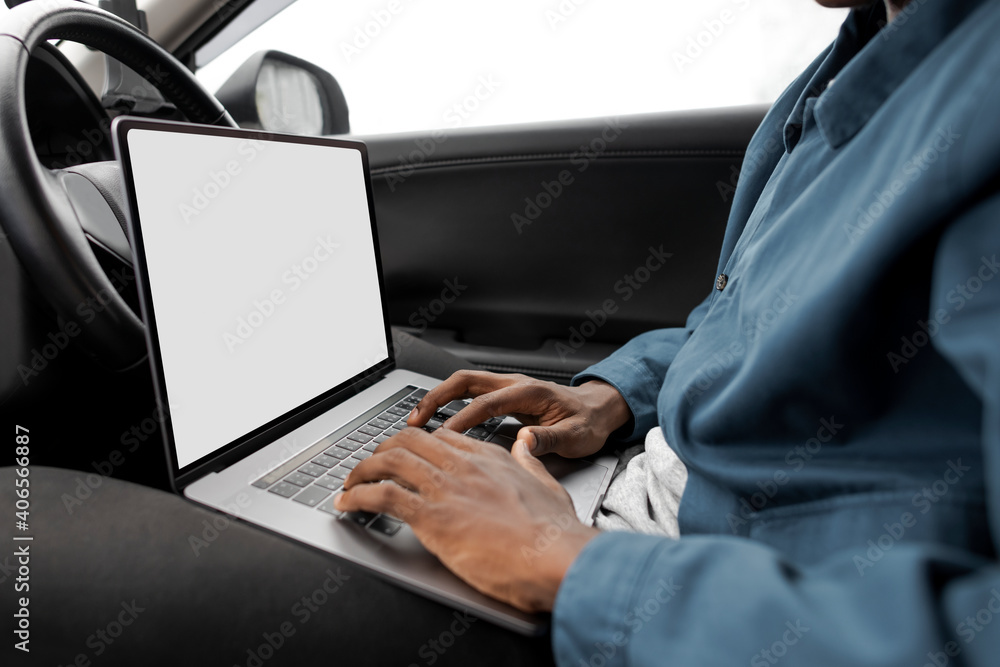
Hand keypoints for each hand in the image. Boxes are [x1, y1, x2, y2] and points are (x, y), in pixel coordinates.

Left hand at [335, 427, 598, 612]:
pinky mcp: (432, 517)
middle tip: (369, 467)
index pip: (439, 437)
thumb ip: (529, 461)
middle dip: (381, 451)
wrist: (555, 556)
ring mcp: (445, 489)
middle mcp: (462, 466)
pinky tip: (348, 505)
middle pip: (407, 441)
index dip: (413, 442)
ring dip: (360, 471)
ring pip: (388, 461)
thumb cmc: (555, 532)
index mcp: (487, 458)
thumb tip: (523, 444)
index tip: (402, 453)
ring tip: (349, 484)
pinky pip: (382, 495)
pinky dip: (358, 497)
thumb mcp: (547, 483)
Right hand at [408, 370, 631, 458]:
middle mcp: (514, 384)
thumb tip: (524, 442)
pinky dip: (449, 403)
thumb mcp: (576, 436)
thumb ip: (550, 439)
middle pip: (465, 381)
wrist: (598, 410)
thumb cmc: (588, 422)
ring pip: (464, 384)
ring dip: (438, 398)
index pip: (487, 403)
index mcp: (529, 393)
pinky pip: (470, 394)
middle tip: (414, 420)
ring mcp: (507, 387)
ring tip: (415, 421)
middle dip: (436, 397)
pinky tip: (437, 422)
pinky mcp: (504, 396)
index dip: (463, 418)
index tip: (444, 435)